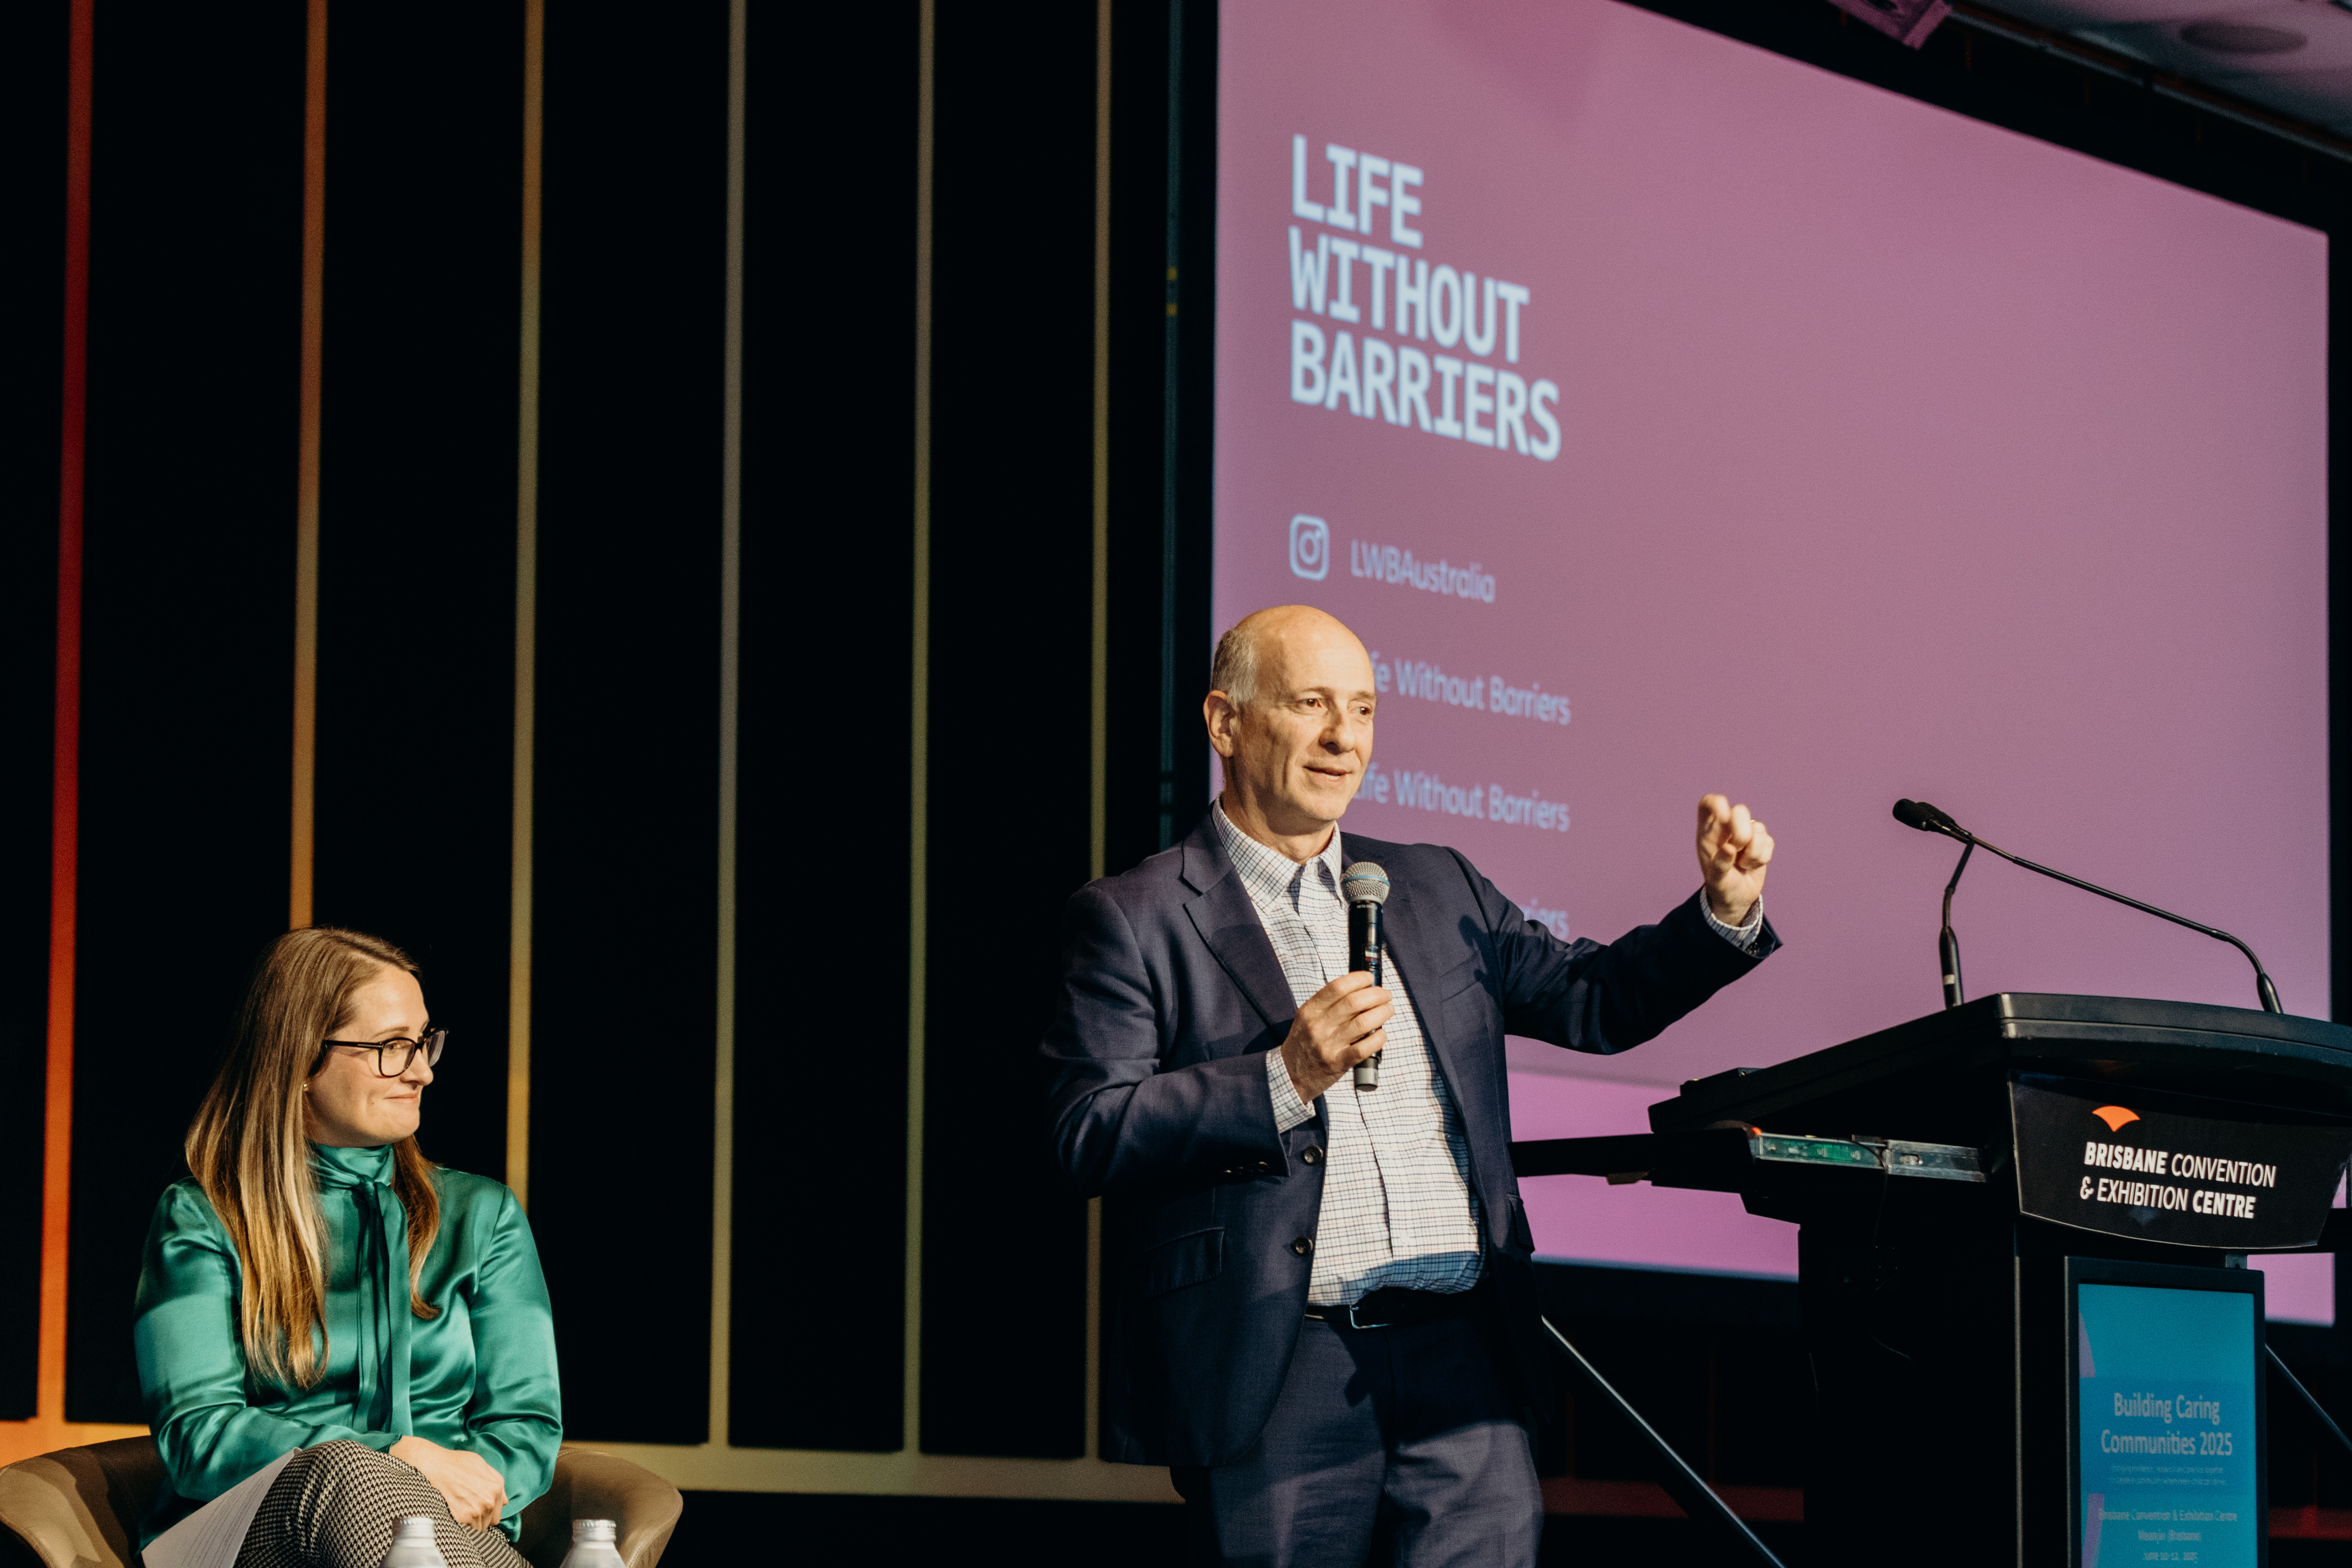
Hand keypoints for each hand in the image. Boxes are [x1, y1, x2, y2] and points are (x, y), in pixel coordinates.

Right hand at [389, 1435, 507, 1531]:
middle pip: (489, 1522)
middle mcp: (489, 1501)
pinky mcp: (461, 1518)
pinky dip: (461, 1527)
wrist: (434, 1467)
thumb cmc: (455, 1463)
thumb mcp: (482, 1464)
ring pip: (478, 1528)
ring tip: (460, 1512)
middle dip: (481, 1519)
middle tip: (468, 1511)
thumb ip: (496, 1481)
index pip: (498, 1512)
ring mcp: (476, 1511)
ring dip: (470, 1524)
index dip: (488, 1512)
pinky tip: (454, 1516)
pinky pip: (466, 1531)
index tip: (479, 1509)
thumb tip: (504, 1500)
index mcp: (496, 1488)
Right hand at [1279, 970, 1392, 1102]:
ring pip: (1363, 1023)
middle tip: (1385, 995)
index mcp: (1310, 1011)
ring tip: (1388, 1010)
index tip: (1370, 979)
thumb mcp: (1306, 1019)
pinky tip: (1382, 1033)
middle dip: (1376, 995)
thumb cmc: (1303, 1044)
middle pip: (1354, 1002)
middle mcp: (1318, 1026)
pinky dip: (1378, 1038)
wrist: (1289, 1075)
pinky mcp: (1337, 1063)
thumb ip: (1327, 1005)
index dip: (1358, 979)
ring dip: (1382, 1013)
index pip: (1337, 987)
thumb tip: (1358, 990)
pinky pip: (1363, 1048)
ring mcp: (1328, 1045)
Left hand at [1696, 793, 1772, 927]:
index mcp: (1708, 832)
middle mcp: (1727, 828)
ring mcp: (1746, 833)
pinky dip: (1762, 858)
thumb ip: (1719, 865)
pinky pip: (1769, 842)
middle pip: (1739, 811)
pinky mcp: (1762, 842)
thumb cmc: (1720, 885)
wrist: (1736, 897)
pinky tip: (1752, 865)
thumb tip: (1729, 848)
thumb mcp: (1716, 880)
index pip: (1709, 803)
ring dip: (1752, 851)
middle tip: (1736, 848)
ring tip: (1742, 863)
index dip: (1718, 804)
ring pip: (1758, 828)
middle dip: (1742, 831)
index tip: (1724, 818)